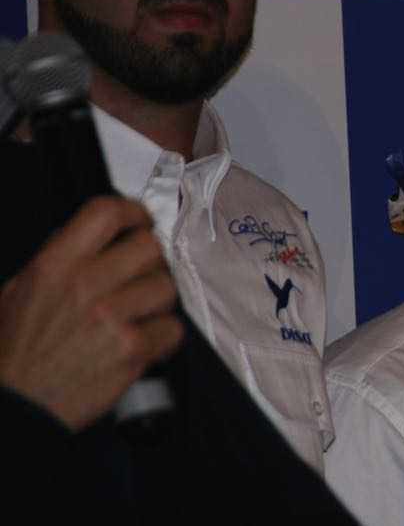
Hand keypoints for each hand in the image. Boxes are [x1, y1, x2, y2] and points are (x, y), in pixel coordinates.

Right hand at [0, 197, 182, 429]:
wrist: (15, 405)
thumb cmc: (15, 352)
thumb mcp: (20, 291)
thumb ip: (60, 259)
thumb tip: (98, 236)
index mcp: (54, 266)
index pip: (106, 213)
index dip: (132, 212)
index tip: (141, 220)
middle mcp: (85, 285)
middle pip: (149, 247)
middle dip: (150, 261)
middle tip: (142, 275)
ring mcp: (112, 317)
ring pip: (167, 287)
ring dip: (158, 301)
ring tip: (138, 314)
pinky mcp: (132, 349)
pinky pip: (172, 328)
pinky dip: (164, 336)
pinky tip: (143, 341)